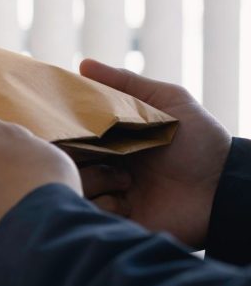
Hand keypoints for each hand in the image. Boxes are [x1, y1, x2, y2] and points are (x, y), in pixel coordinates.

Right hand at [77, 59, 230, 248]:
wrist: (224, 188)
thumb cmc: (201, 142)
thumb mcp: (168, 101)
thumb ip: (126, 83)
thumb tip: (83, 64)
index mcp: (112, 142)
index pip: (71, 137)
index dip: (63, 134)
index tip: (62, 130)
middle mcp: (106, 168)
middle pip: (66, 164)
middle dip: (76, 159)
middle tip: (102, 156)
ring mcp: (110, 196)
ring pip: (73, 189)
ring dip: (95, 182)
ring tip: (125, 181)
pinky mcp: (117, 221)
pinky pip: (89, 214)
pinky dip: (104, 207)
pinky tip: (127, 202)